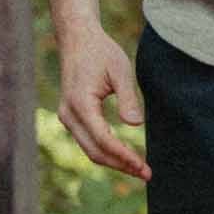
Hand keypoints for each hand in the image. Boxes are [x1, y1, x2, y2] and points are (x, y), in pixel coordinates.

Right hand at [57, 26, 151, 180]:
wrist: (78, 39)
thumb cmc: (101, 52)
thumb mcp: (120, 70)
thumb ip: (128, 98)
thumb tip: (136, 125)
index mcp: (81, 103)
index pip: (104, 139)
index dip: (124, 155)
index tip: (143, 165)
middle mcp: (69, 114)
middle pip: (95, 152)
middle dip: (121, 165)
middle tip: (147, 174)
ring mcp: (67, 118)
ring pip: (90, 150)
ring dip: (114, 162)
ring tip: (139, 169)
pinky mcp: (71, 118)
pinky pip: (88, 142)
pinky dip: (106, 152)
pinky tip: (125, 156)